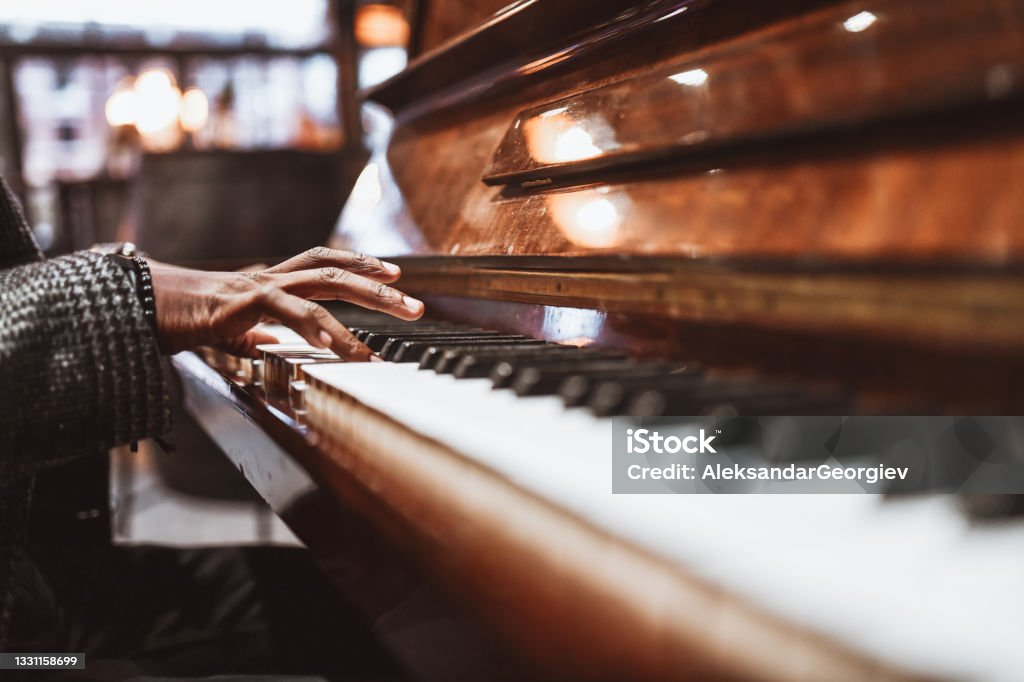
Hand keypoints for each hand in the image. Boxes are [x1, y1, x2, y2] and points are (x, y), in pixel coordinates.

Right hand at [148, 247, 423, 360]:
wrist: (143, 306)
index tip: (394, 276)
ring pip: (324, 284)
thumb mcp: (233, 330)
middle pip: (337, 271)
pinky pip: (291, 311)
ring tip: (397, 319)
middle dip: (379, 286)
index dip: (360, 266)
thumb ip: (257, 334)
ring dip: (366, 301)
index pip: (326, 264)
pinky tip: (342, 347)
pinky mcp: (245, 302)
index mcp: (274, 283)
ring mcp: (261, 286)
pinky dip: (319, 328)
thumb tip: (271, 344)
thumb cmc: (187, 317)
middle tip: (417, 304)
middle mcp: (273, 278)